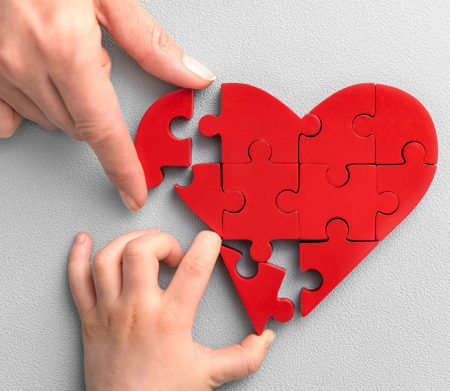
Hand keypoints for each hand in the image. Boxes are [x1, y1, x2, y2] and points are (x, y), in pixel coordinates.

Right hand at [0, 0, 214, 210]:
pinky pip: (10, 117)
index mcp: (66, 49)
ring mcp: (0, 72)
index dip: (123, 168)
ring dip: (70, 104)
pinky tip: (39, 87)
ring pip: (52, 122)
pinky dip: (32, 110)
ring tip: (65, 59)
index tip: (134, 193)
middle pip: (81, 128)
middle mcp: (28, 66)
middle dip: (99, 111)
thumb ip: (152, 44)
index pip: (104, 131)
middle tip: (94, 66)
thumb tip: (192, 76)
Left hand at [69, 230, 274, 389]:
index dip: (207, 245)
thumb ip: (243, 356)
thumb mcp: (209, 374)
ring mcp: (109, 312)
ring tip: (141, 246)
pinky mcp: (89, 318)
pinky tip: (84, 241)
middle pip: (141, 251)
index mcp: (171, 320)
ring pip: (108, 259)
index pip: (194, 268)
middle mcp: (138, 309)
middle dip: (161, 240)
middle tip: (172, 254)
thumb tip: (265, 338)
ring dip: (125, 242)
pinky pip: (76, 280)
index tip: (211, 241)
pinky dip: (77, 256)